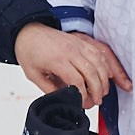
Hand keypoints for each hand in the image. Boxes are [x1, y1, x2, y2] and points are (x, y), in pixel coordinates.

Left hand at [14, 23, 131, 109]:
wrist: (28, 31)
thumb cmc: (29, 52)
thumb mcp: (33, 75)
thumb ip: (49, 90)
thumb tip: (64, 101)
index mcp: (57, 60)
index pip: (76, 80)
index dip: (82, 95)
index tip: (82, 103)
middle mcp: (70, 50)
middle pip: (91, 72)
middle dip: (97, 90)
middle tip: (97, 101)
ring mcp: (77, 44)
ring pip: (99, 62)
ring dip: (104, 79)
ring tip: (103, 92)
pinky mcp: (81, 41)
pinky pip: (99, 52)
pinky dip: (106, 65)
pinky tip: (106, 76)